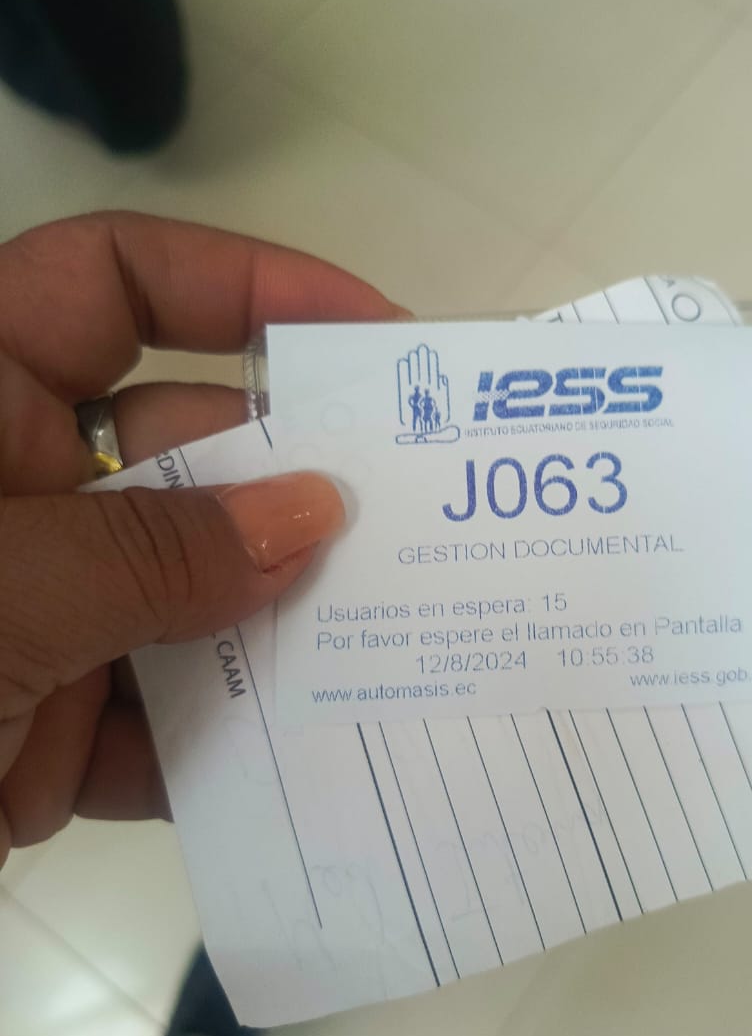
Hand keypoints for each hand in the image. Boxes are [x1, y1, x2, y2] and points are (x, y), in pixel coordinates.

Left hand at [0, 212, 405, 866]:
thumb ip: (150, 554)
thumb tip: (316, 515)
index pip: (110, 284)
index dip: (242, 283)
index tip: (369, 335)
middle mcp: (7, 493)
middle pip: (184, 450)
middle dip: (295, 483)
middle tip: (425, 516)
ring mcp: (35, 619)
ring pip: (192, 593)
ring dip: (283, 622)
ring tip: (403, 640)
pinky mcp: (45, 735)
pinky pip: (166, 718)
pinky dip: (232, 741)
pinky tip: (319, 753)